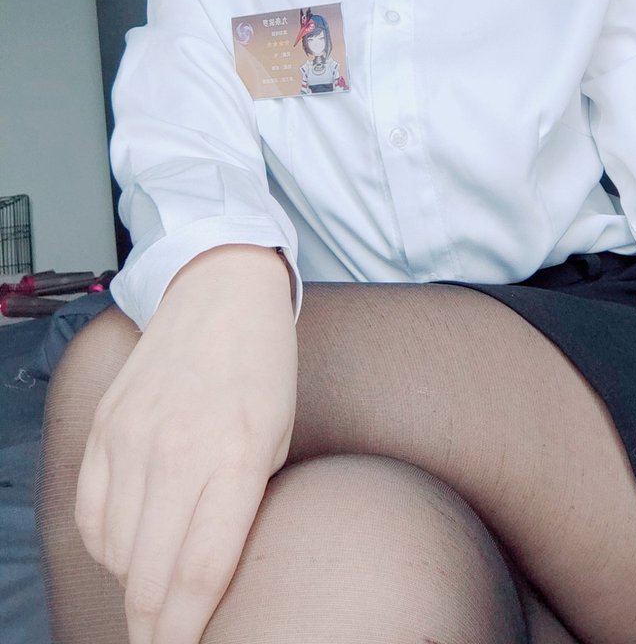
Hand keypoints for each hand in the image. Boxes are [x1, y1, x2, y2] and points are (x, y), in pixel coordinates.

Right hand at [74, 245, 297, 643]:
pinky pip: (91, 515)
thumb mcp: (278, 440)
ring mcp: (132, 437)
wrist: (220, 293)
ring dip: (135, 586)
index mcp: (234, 456)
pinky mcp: (104, 428)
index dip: (188, 632)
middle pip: (150, 576)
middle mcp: (176, 450)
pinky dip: (108, 546)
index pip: (201, 573)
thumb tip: (211, 579)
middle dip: (156, 627)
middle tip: (165, 643)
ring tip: (156, 591)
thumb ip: (245, 508)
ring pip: (117, 552)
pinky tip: (132, 546)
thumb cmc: (263, 369)